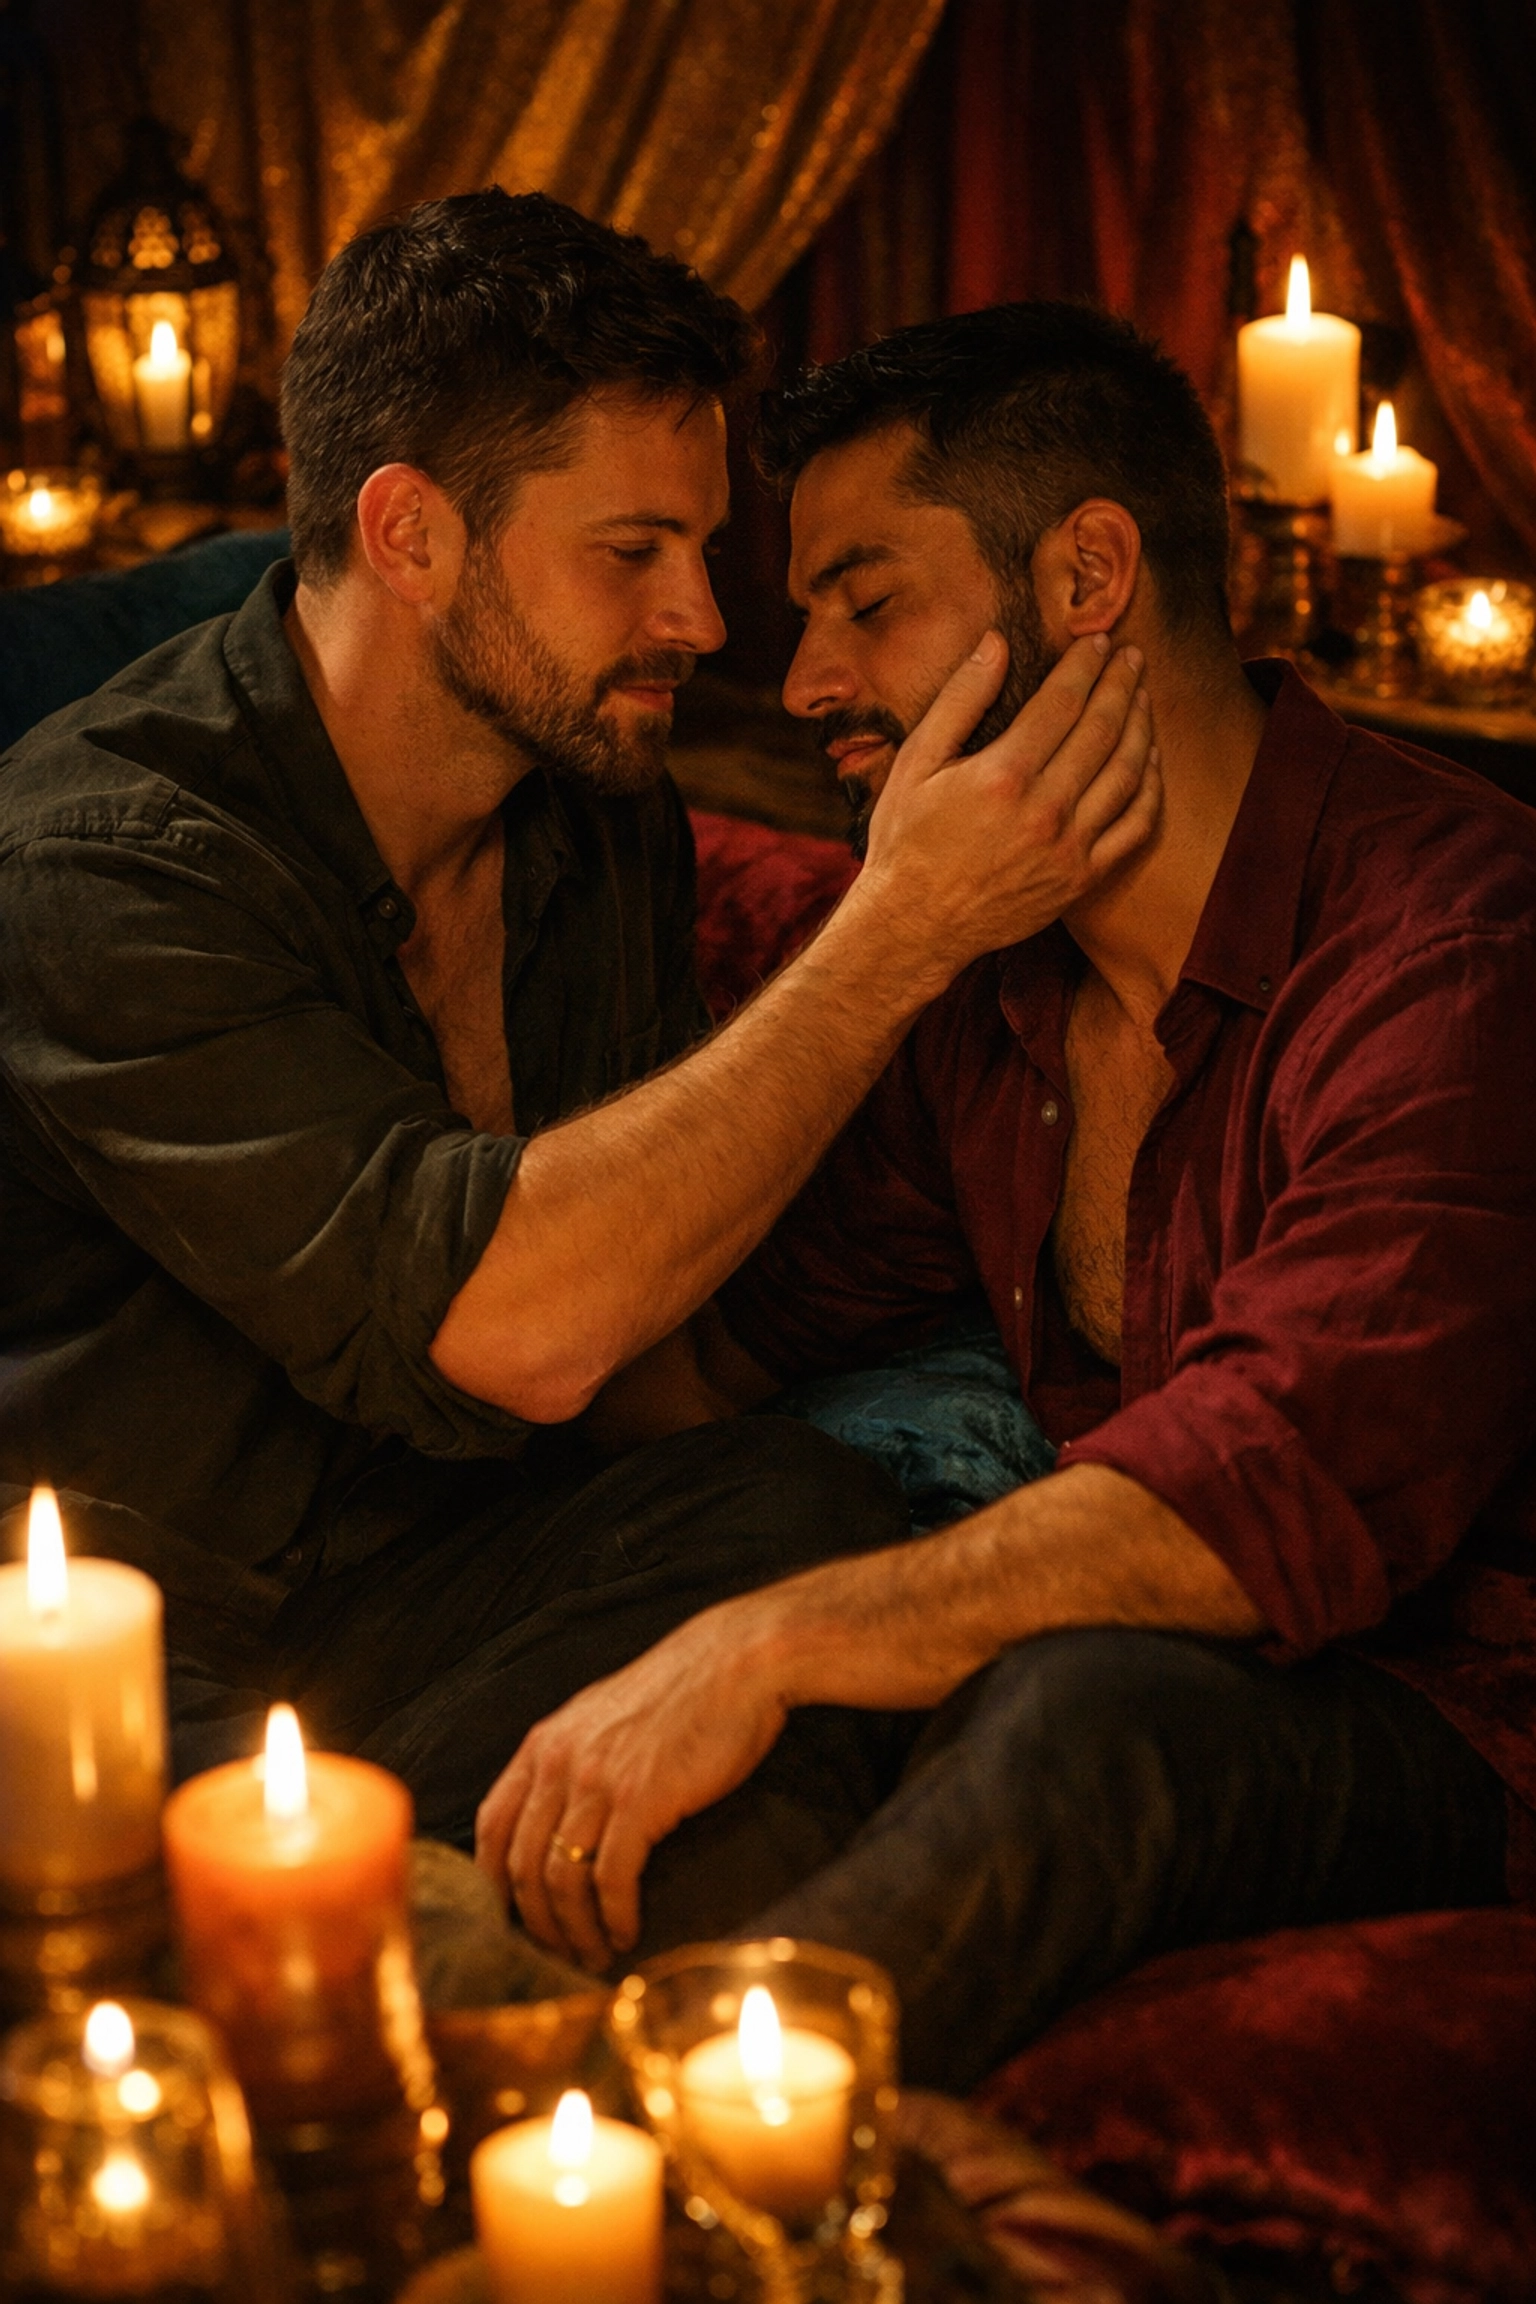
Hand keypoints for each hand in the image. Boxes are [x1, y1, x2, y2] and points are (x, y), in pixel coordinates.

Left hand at [475, 1593, 787, 1969]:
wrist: (737, 1662)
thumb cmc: (681, 1693)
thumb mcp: (604, 1716)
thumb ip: (573, 1759)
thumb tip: (560, 1815)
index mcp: (544, 1743)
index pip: (491, 1825)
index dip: (491, 1882)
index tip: (508, 1918)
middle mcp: (559, 1763)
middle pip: (520, 1864)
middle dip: (534, 1923)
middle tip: (556, 1955)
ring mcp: (597, 1782)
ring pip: (561, 1879)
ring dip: (574, 1930)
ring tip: (593, 1955)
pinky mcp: (640, 1801)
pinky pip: (611, 1878)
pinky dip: (615, 1916)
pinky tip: (627, 1932)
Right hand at [855, 633, 1158, 985]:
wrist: (915, 927)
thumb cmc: (906, 842)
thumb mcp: (916, 763)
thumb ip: (960, 699)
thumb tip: (995, 642)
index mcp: (1002, 776)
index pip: (1063, 702)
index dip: (1085, 666)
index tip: (1097, 643)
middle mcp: (1044, 811)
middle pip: (1103, 730)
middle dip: (1122, 684)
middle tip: (1132, 657)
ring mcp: (1068, 848)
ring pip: (1127, 773)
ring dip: (1142, 727)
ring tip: (1144, 697)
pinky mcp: (1080, 879)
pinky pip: (1135, 827)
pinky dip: (1150, 788)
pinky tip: (1149, 761)